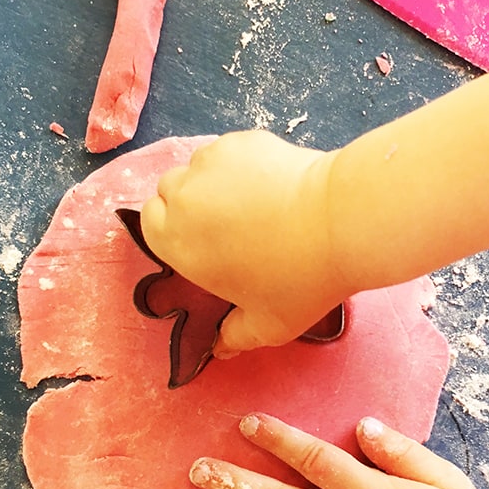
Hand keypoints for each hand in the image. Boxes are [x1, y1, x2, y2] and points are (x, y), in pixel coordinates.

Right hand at [141, 131, 345, 356]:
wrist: (338, 222)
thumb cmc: (298, 280)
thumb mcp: (267, 326)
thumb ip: (235, 337)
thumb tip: (221, 348)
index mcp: (177, 243)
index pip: (151, 224)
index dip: (172, 231)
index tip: (199, 243)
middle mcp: (183, 198)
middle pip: (169, 192)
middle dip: (189, 204)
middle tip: (228, 224)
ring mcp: (211, 164)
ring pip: (198, 168)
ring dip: (213, 181)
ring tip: (253, 202)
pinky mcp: (242, 140)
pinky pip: (229, 151)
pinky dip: (241, 163)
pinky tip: (272, 183)